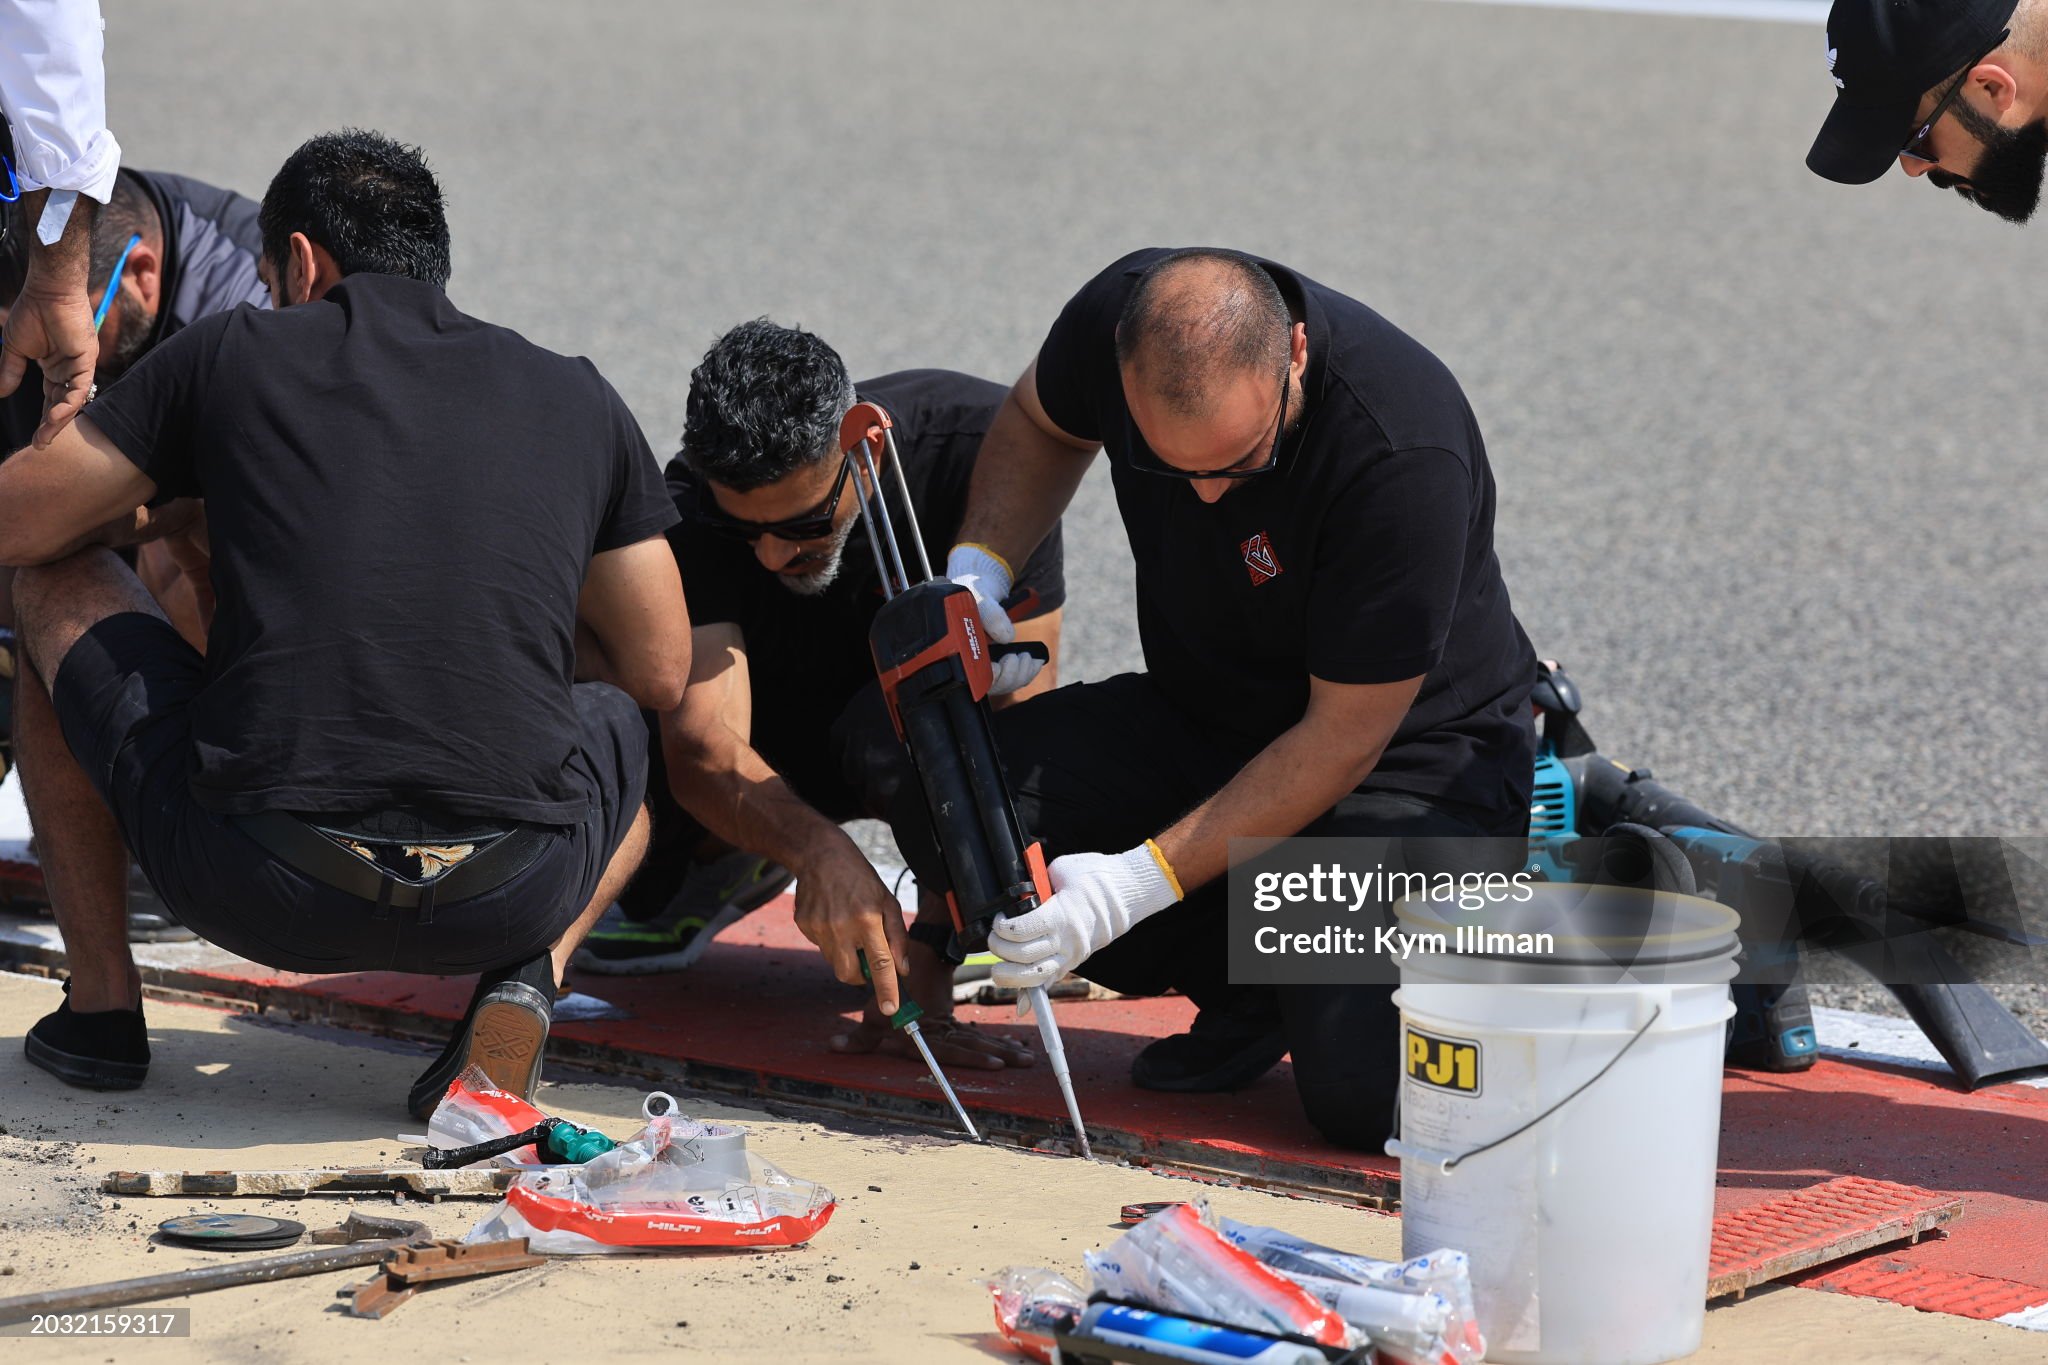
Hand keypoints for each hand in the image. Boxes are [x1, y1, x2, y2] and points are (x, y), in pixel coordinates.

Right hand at [0, 280, 99, 447]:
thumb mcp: (15, 348)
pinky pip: (80, 387)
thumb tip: (0, 394)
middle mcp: (69, 371)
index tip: (35, 439)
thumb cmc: (32, 314)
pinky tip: (57, 415)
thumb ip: (10, 371)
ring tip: (45, 436)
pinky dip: (69, 402)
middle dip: (51, 426)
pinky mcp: (87, 360)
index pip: (50, 400)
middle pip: (62, 405)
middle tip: (41, 446)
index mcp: (54, 369)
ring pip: (72, 400)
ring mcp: (80, 367)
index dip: (43, 419)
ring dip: (59, 419)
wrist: (46, 292)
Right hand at [790, 830, 910, 1015]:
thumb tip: (900, 970)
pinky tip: (833, 917)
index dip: (886, 990)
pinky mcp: (804, 926)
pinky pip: (821, 947)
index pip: (880, 965)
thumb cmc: (859, 877)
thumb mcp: (887, 901)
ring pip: (835, 962)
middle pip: (850, 975)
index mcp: (866, 919)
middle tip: (867, 958)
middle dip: (861, 977)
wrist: (819, 855)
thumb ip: (897, 937)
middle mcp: (841, 927)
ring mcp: (818, 928)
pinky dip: (831, 941)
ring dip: (846, 954)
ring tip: (849, 925)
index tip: (891, 1010)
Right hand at [945, 543, 1040, 693]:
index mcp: (958, 649)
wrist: (980, 584)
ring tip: (1027, 657)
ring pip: (1003, 683)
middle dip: (1009, 676)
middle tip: (1018, 658)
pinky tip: (1034, 660)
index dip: (988, 678)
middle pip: (990, 685)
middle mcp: (970, 658)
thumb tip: (1006, 637)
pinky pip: (1012, 676)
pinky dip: (1026, 671)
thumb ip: (990, 613)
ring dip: (1020, 675)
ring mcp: (984, 661)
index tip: (999, 666)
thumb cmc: (972, 590)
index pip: (971, 677)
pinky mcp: (998, 660)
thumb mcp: (979, 594)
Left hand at [989, 843, 1182, 990]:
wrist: (1127, 891)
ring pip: (1036, 977)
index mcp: (1063, 914)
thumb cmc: (1094, 876)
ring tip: (998, 969)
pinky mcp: (1074, 961)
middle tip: (994, 940)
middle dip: (1000, 950)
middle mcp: (1067, 940)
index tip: (998, 921)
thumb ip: (1037, 886)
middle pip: (1024, 957)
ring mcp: (1072, 954)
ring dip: (1010, 978)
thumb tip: (1015, 898)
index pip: (1022, 930)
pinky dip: (1033, 995)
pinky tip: (1021, 1004)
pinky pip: (1051, 982)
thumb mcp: (1061, 870)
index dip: (1002, 928)